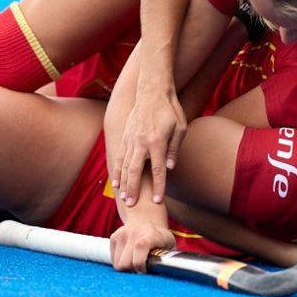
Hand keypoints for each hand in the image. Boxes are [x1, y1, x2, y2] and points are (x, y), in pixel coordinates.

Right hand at [109, 218, 175, 272]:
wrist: (148, 219)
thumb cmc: (161, 238)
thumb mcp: (170, 246)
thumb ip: (169, 259)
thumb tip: (171, 273)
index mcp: (150, 236)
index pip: (138, 257)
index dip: (140, 268)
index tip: (146, 271)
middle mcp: (134, 233)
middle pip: (125, 265)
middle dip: (132, 271)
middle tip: (140, 269)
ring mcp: (122, 234)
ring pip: (117, 264)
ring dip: (126, 268)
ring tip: (135, 263)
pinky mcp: (114, 237)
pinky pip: (113, 259)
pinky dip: (120, 261)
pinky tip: (129, 257)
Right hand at [116, 84, 186, 205]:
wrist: (152, 91)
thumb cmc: (170, 110)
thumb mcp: (180, 128)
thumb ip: (174, 149)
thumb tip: (170, 168)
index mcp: (157, 142)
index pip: (158, 170)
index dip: (159, 186)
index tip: (158, 201)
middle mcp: (142, 142)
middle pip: (136, 171)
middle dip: (134, 189)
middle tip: (132, 205)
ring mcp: (131, 139)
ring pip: (125, 165)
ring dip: (124, 183)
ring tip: (123, 198)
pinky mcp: (125, 136)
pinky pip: (120, 156)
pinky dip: (117, 170)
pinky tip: (116, 181)